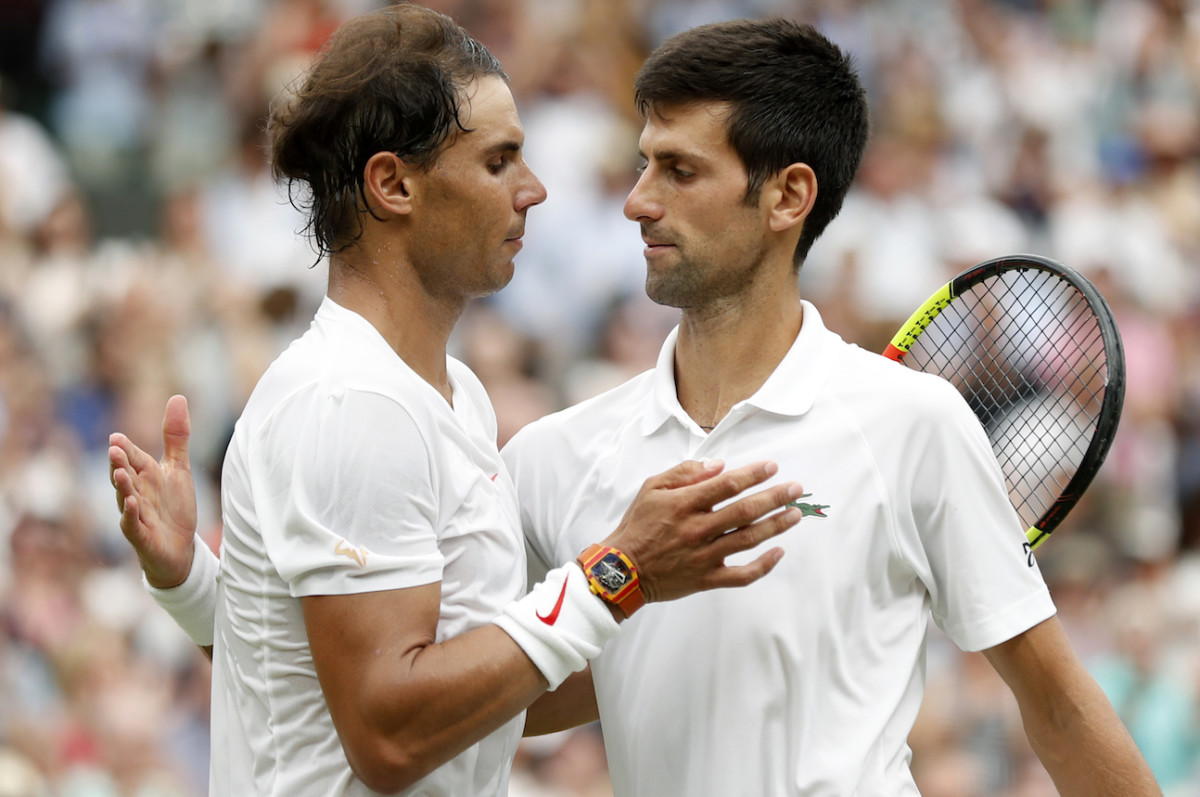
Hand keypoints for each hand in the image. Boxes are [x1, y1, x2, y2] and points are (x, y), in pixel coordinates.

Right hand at [108, 394, 199, 588]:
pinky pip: (132, 524)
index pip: (133, 458)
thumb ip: (176, 437)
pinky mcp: (142, 536)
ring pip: (125, 498)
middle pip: (124, 475)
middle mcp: (136, 492)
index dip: (126, 449)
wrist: (181, 548)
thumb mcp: (178, 468)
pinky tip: (133, 504)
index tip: (117, 437)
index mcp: (145, 475)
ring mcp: (136, 514)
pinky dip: (131, 514)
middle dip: (119, 462)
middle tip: (114, 448)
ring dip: (122, 486)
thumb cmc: (174, 507)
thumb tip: (177, 397)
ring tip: (119, 472)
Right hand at [602, 460, 802, 602]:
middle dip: (775, 497)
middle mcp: (698, 529)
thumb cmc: (637, 526)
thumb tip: (719, 465)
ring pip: (749, 540)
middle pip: (745, 511)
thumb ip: (684, 473)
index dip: (753, 474)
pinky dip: (763, 566)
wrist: (621, 570)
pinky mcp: (707, 579)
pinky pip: (742, 575)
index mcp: (684, 504)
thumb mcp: (651, 488)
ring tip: (795, 514)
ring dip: (776, 526)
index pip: (727, 485)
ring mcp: (704, 556)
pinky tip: (779, 553)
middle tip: (796, 488)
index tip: (773, 466)